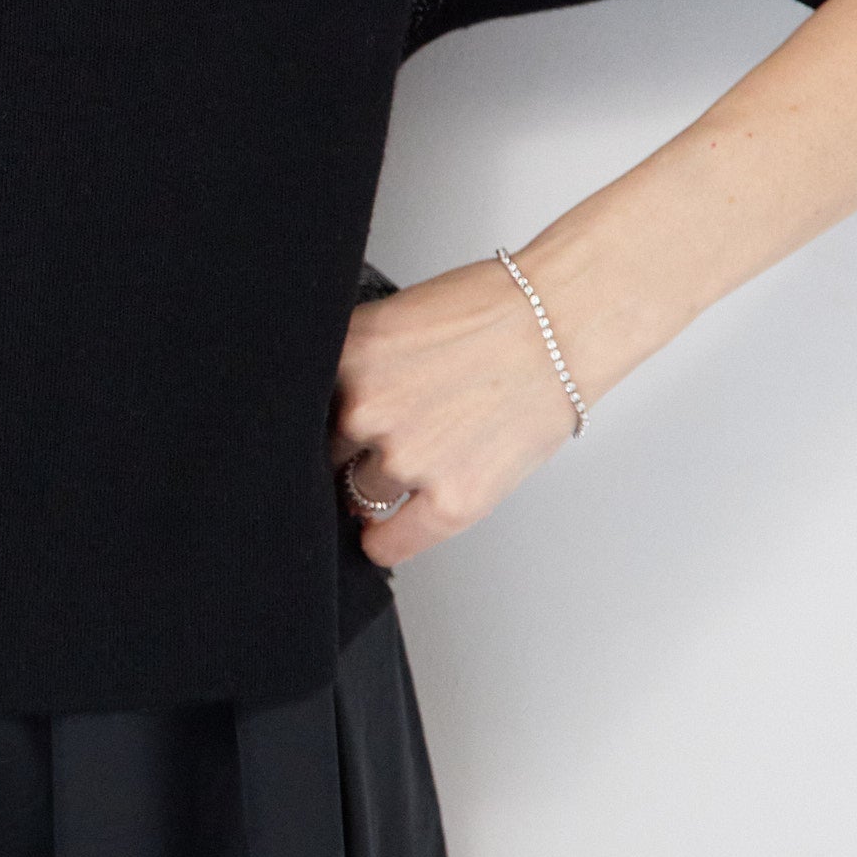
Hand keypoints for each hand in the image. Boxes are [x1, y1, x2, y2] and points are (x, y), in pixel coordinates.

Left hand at [328, 253, 582, 566]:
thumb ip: (350, 366)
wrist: (562, 326)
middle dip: (344, 450)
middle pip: (322, 455)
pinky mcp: (449, 499)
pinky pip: (387, 543)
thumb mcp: (392, 320)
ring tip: (408, 463)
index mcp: (346, 358)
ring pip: (356, 495)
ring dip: (372, 488)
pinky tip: (381, 531)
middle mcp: (366, 410)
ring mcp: (406, 459)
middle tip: (376, 440)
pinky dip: (381, 541)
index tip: (312, 433)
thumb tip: (322, 411)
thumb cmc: (491, 314)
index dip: (306, 423)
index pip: (295, 411)